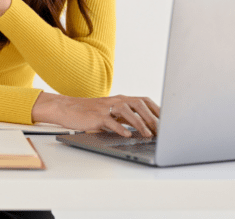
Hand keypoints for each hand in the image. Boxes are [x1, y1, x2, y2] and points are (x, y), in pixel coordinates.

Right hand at [31, 92, 160, 137]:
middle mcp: (115, 101)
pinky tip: (127, 135)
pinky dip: (120, 128)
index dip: (157, 110)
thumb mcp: (110, 112)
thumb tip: (145, 127)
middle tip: (161, 131)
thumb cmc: (89, 112)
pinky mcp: (96, 116)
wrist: (66, 108)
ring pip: (126, 111)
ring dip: (139, 123)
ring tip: (148, 135)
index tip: (167, 121)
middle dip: (152, 118)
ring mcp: (105, 108)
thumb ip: (125, 117)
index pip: (144, 100)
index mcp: (121, 99)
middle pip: (138, 104)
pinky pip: (110, 121)